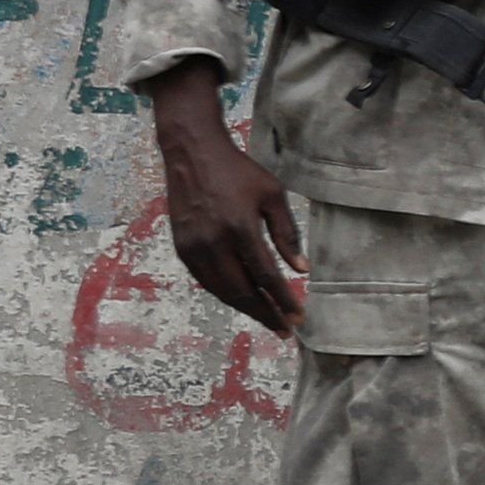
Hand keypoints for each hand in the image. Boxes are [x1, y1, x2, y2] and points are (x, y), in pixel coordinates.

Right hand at [148, 58, 303, 336]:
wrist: (193, 155)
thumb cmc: (239, 173)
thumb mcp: (272, 195)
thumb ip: (287, 233)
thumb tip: (301, 270)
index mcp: (239, 227)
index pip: (266, 275)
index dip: (283, 299)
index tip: (298, 317)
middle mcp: (213, 242)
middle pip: (242, 291)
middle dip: (265, 313)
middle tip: (285, 329)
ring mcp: (194, 247)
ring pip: (222, 291)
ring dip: (246, 309)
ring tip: (268, 319)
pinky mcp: (182, 249)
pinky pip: (207, 281)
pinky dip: (227, 294)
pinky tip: (244, 300)